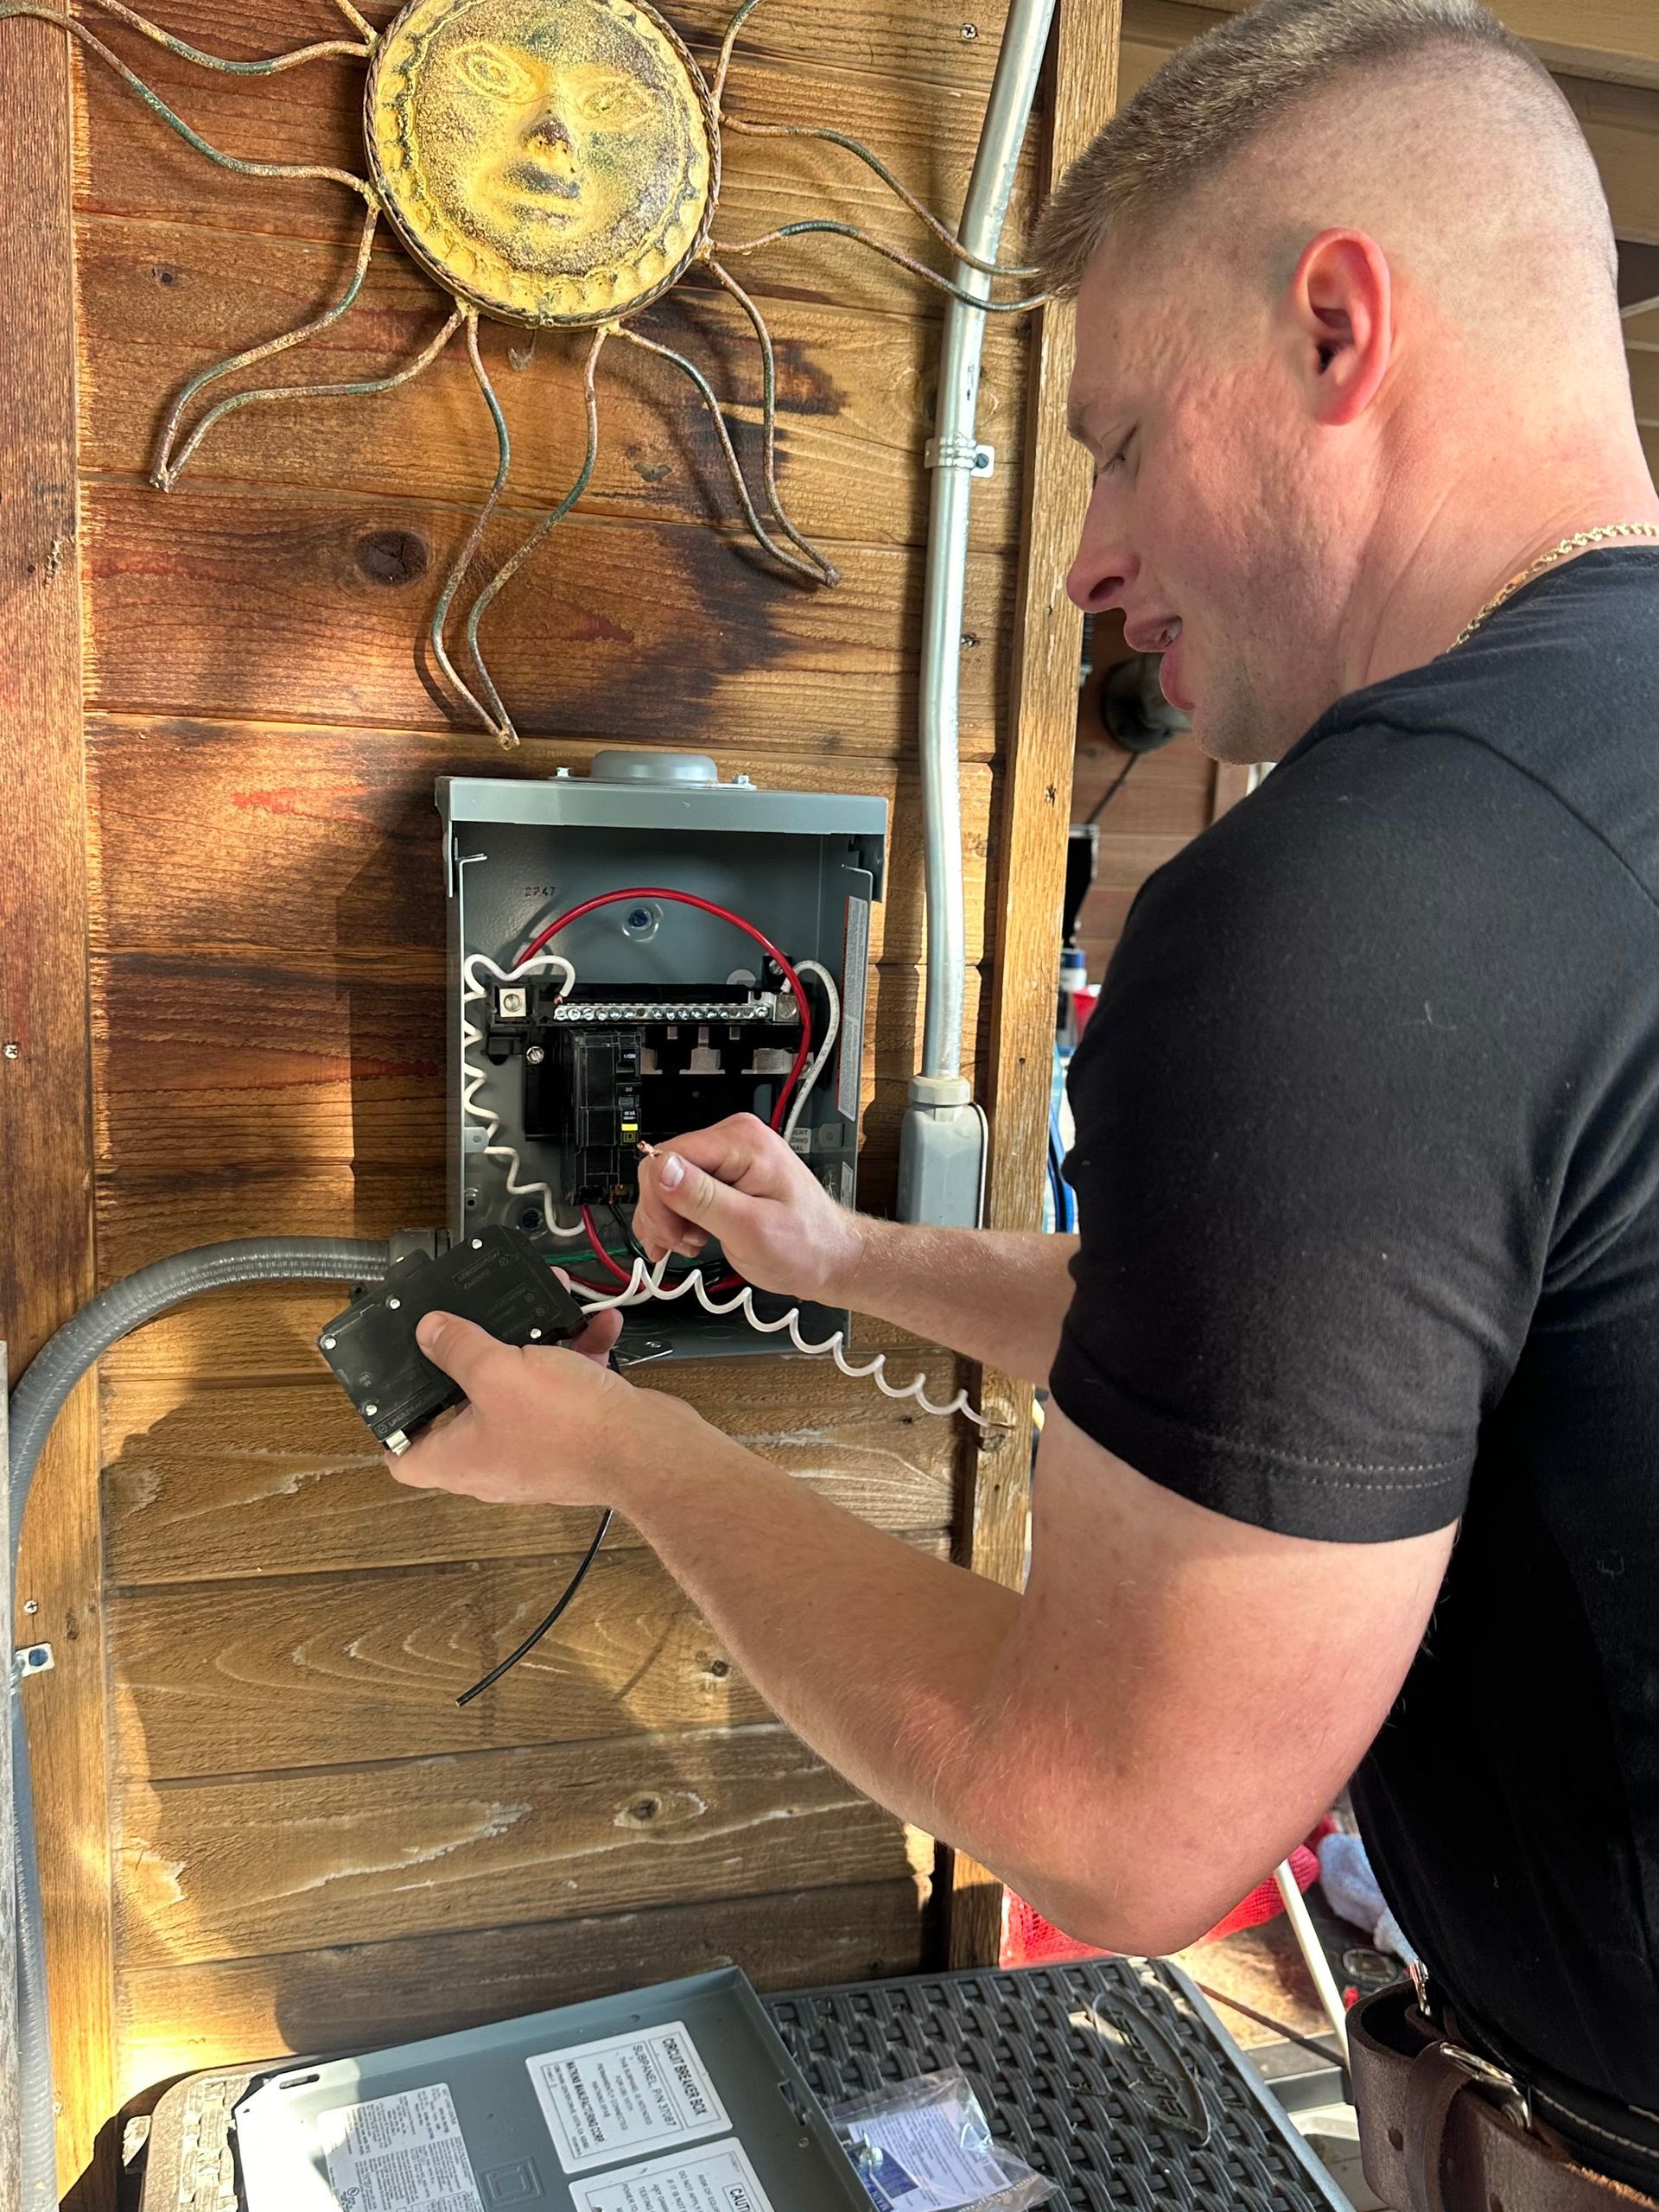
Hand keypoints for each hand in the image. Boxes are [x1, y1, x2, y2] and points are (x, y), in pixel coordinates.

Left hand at [385, 1307, 691, 1506]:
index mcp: (459, 1458)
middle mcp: (494, 1458)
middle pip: (465, 1408)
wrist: (647, 1449)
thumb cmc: (567, 1428)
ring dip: (534, 1344)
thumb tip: (429, 1332)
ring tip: (546, 1307)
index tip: (394, 1389)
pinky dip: (578, 1353)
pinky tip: (595, 1324)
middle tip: (472, 1325)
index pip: (403, 1459)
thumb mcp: (496, 1370)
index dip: (392, 1426)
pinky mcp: (575, 1430)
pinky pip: (565, 1386)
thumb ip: (457, 1346)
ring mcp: (536, 1444)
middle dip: (475, 1358)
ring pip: (521, 1387)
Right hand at [633, 1113, 867, 1301]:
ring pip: (666, 1182)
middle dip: (662, 1213)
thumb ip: (704, 1198)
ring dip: (667, 1219)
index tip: (670, 1234)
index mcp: (743, 1142)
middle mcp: (733, 1139)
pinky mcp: (723, 1174)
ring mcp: (728, 1156)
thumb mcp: (751, 1229)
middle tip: (680, 1244)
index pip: (669, 1155)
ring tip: (691, 1244)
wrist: (828, 1257)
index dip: (660, 1199)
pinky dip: (676, 1219)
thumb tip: (663, 1169)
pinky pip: (680, 1191)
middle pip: (663, 1169)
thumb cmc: (805, 1246)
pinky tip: (689, 1238)